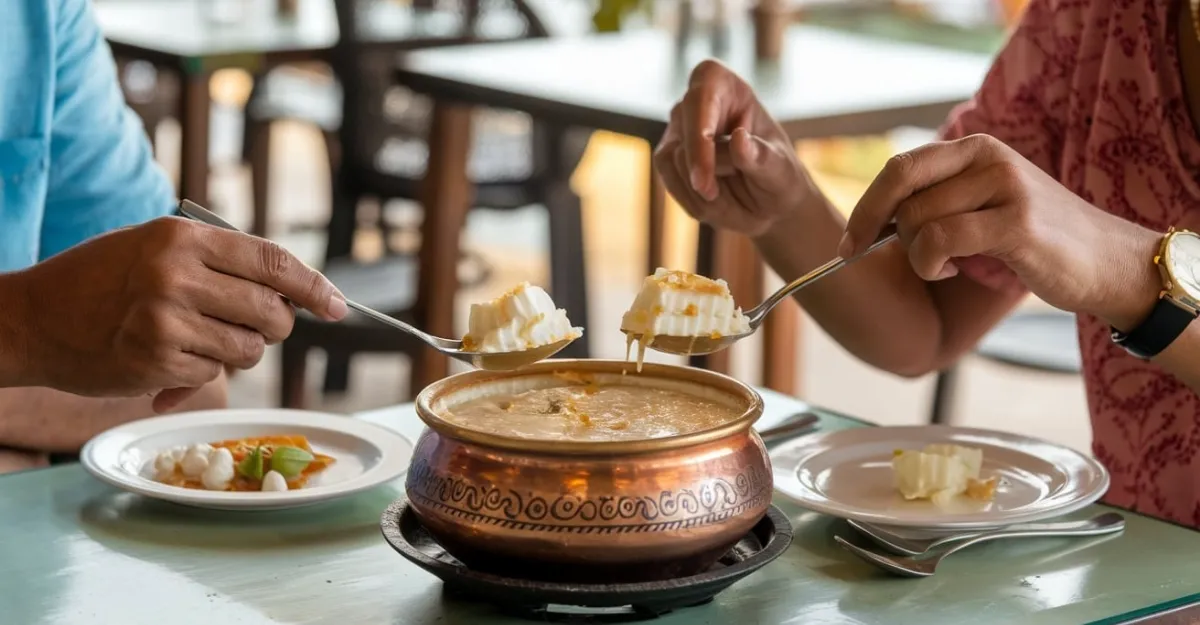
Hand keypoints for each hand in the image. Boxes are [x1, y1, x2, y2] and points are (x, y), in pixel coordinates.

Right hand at [11, 217, 346, 410]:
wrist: (31, 319)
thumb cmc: (101, 281)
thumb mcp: (157, 249)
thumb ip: (222, 264)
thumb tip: (298, 294)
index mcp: (182, 238)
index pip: (273, 262)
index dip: (315, 287)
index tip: (339, 306)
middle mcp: (176, 275)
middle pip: (273, 312)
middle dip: (275, 325)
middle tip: (250, 324)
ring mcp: (166, 320)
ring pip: (249, 349)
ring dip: (236, 351)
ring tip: (194, 337)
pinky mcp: (156, 361)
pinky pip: (213, 374)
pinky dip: (199, 372)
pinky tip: (163, 356)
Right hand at [654, 60, 809, 236]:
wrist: (767, 200)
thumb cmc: (778, 177)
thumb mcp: (781, 170)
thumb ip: (762, 157)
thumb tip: (739, 139)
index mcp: (725, 85)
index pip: (700, 97)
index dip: (698, 137)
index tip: (704, 178)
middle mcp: (695, 100)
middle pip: (684, 136)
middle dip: (703, 175)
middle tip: (718, 199)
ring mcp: (678, 128)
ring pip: (671, 161)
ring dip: (700, 193)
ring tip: (731, 202)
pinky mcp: (668, 155)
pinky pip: (668, 180)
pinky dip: (691, 200)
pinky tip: (715, 202)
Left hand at [840, 134, 1158, 319]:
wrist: (1104, 262)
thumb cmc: (1030, 243)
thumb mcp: (978, 210)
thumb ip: (934, 204)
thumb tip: (869, 225)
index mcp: (976, 148)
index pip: (901, 167)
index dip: (866, 205)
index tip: (848, 242)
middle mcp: (989, 156)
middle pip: (901, 188)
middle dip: (873, 228)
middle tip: (865, 256)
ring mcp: (1005, 185)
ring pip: (918, 218)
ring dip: (916, 256)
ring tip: (943, 266)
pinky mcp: (1017, 222)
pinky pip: (941, 240)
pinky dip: (931, 263)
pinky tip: (950, 270)